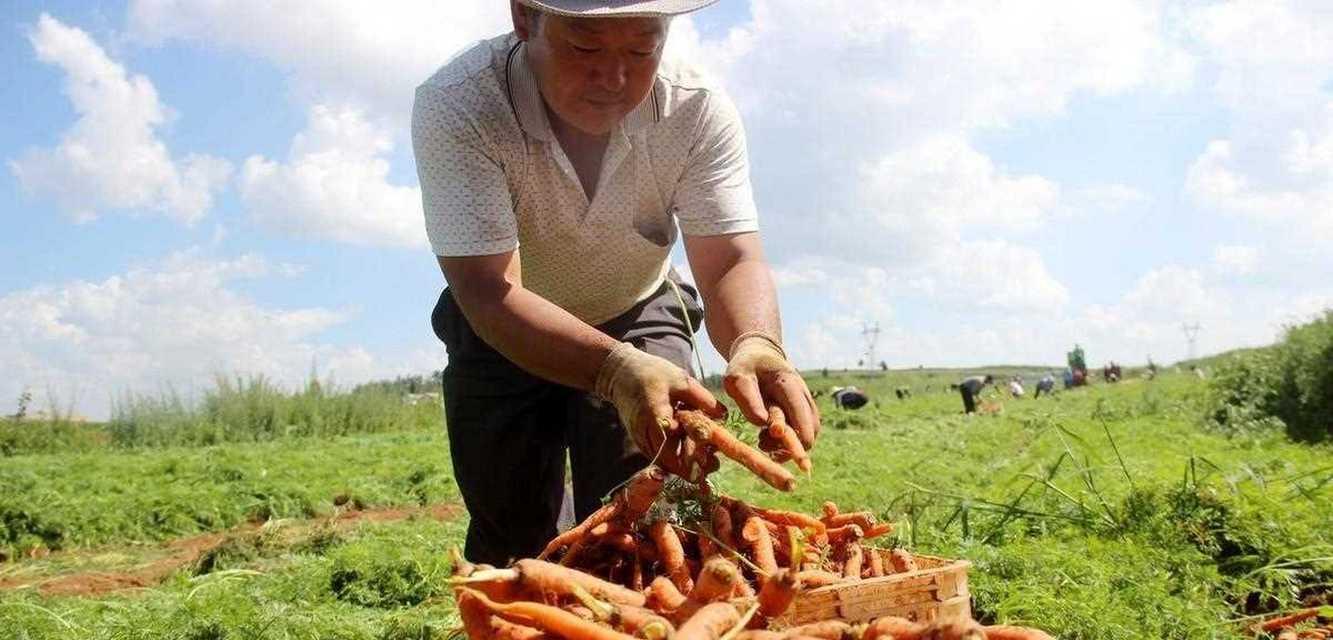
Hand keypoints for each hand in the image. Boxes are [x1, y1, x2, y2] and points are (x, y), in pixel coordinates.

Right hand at [596, 342, 724, 478]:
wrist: (621, 373)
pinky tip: (691, 451)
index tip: (712, 457)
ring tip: (706, 458)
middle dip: (692, 467)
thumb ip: (702, 399)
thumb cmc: (652, 373)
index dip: (693, 457)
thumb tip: (723, 416)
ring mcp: (640, 438)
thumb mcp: (681, 380)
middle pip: (669, 462)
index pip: (674, 447)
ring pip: (663, 463)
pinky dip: (674, 456)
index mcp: (655, 416)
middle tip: (713, 463)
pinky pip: (658, 456)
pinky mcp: (640, 440)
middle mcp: (645, 432)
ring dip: (684, 464)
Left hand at [723, 333, 819, 449]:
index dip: (795, 433)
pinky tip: (766, 438)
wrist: (759, 355)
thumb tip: (762, 422)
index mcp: (789, 384)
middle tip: (763, 443)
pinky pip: (801, 434)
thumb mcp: (737, 377)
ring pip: (808, 435)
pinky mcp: (801, 414)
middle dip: (790, 445)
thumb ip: (748, 399)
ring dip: (787, 446)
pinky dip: (786, 443)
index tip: (773, 438)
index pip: (801, 413)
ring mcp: (805, 405)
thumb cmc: (746, 366)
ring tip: (762, 440)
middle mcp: (803, 395)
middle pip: (811, 430)